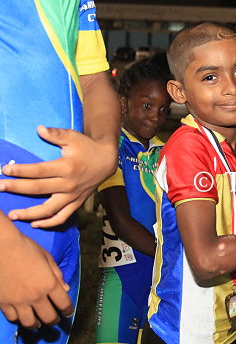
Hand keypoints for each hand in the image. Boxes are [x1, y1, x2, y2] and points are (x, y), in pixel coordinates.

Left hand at [0, 126, 116, 227]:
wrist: (107, 160)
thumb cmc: (87, 147)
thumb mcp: (73, 137)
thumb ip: (56, 134)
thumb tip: (39, 129)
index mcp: (67, 167)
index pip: (39, 171)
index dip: (21, 171)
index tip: (5, 170)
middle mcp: (69, 184)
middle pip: (39, 189)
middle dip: (17, 188)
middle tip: (0, 187)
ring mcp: (73, 196)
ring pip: (49, 209)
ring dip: (30, 214)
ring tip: (13, 215)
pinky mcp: (77, 202)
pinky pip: (63, 216)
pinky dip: (49, 223)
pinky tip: (35, 224)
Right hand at [0, 229, 72, 327]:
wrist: (2, 247)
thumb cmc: (27, 248)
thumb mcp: (48, 258)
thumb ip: (57, 275)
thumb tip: (66, 289)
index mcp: (50, 283)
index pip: (64, 303)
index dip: (68, 310)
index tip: (68, 313)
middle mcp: (36, 295)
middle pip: (48, 317)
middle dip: (54, 320)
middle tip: (55, 320)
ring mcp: (18, 301)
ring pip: (30, 322)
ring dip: (36, 324)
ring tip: (38, 323)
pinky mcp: (3, 302)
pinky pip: (12, 317)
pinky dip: (18, 319)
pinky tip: (21, 316)